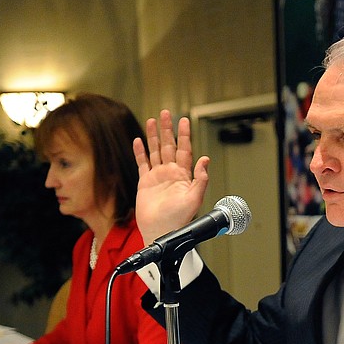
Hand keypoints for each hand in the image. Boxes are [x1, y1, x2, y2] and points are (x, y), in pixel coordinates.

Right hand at [133, 109, 210, 244]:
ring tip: (152, 121)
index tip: (184, 120)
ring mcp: (158, 176)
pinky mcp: (145, 182)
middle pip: (169, 146)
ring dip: (154, 136)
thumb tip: (205, 159)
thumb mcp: (194, 199)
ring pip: (155, 151)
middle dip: (168, 129)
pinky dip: (140, 152)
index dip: (184, 135)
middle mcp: (171, 173)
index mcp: (184, 175)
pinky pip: (142, 163)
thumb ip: (201, 179)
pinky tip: (138, 140)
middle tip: (166, 113)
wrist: (161, 231)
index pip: (184, 150)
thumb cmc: (179, 219)